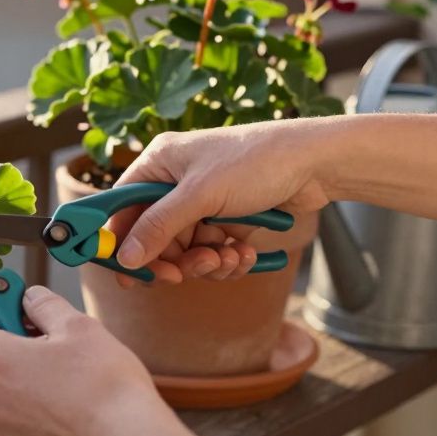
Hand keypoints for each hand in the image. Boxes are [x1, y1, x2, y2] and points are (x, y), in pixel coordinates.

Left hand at [0, 286, 171, 435]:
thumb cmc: (104, 384)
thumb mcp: (79, 326)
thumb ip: (45, 305)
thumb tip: (30, 298)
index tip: (20, 315)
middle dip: (18, 354)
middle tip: (57, 352)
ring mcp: (3, 432)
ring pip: (8, 398)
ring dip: (28, 387)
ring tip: (71, 387)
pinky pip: (24, 427)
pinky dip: (40, 418)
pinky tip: (73, 415)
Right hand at [108, 121, 330, 286]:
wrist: (316, 163)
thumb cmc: (255, 161)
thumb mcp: (200, 194)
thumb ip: (158, 226)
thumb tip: (124, 257)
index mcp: (159, 164)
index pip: (122, 207)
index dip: (120, 241)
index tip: (124, 273)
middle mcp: (176, 184)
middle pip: (153, 237)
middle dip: (172, 259)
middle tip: (182, 274)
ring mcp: (202, 204)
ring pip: (184, 250)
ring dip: (204, 263)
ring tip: (226, 257)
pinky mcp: (227, 220)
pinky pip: (211, 252)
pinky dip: (226, 260)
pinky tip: (244, 254)